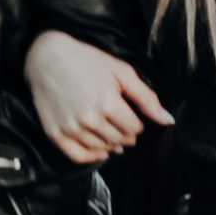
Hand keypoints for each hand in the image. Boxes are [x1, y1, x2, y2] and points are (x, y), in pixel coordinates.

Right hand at [24, 29, 173, 164]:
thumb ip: (146, 97)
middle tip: (122, 123)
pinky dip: (93, 156)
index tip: (131, 115)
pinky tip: (99, 150)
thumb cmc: (86, 61)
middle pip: (120, 140)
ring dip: (111, 145)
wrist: (46, 58)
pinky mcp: (55, 134)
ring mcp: (70, 128)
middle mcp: (89, 119)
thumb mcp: (121, 71)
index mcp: (108, 102)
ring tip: (111, 133)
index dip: (137, 123)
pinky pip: (79, 156)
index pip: (135, 128)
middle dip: (126, 134)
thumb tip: (168, 120)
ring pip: (102, 149)